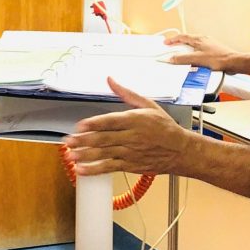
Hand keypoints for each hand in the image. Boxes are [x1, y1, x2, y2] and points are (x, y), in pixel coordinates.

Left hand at [62, 78, 192, 175]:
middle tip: (68, 142)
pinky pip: (109, 167)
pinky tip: (81, 169)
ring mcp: (130, 153)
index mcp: (135, 120)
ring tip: (70, 155)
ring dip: (85, 155)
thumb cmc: (165, 128)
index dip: (94, 124)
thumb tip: (111, 80)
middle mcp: (131, 137)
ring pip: (104, 154)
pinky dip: (94, 169)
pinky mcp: (130, 165)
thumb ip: (127, 93)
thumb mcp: (148, 105)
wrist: (180, 150)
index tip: (80, 125)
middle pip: (103, 139)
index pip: (110, 121)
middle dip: (83, 141)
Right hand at [165, 33, 237, 71]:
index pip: (182, 37)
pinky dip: (194, 53)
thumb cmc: (218, 59)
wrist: (233, 62)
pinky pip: (200, 50)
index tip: (166, 43)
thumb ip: (183, 59)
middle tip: (172, 48)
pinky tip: (195, 60)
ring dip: (187, 49)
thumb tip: (172, 58)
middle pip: (188, 39)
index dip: (173, 40)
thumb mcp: (197, 59)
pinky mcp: (214, 50)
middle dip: (179, 44)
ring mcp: (209, 44)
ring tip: (182, 55)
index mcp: (199, 39)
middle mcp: (204, 40)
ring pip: (194, 45)